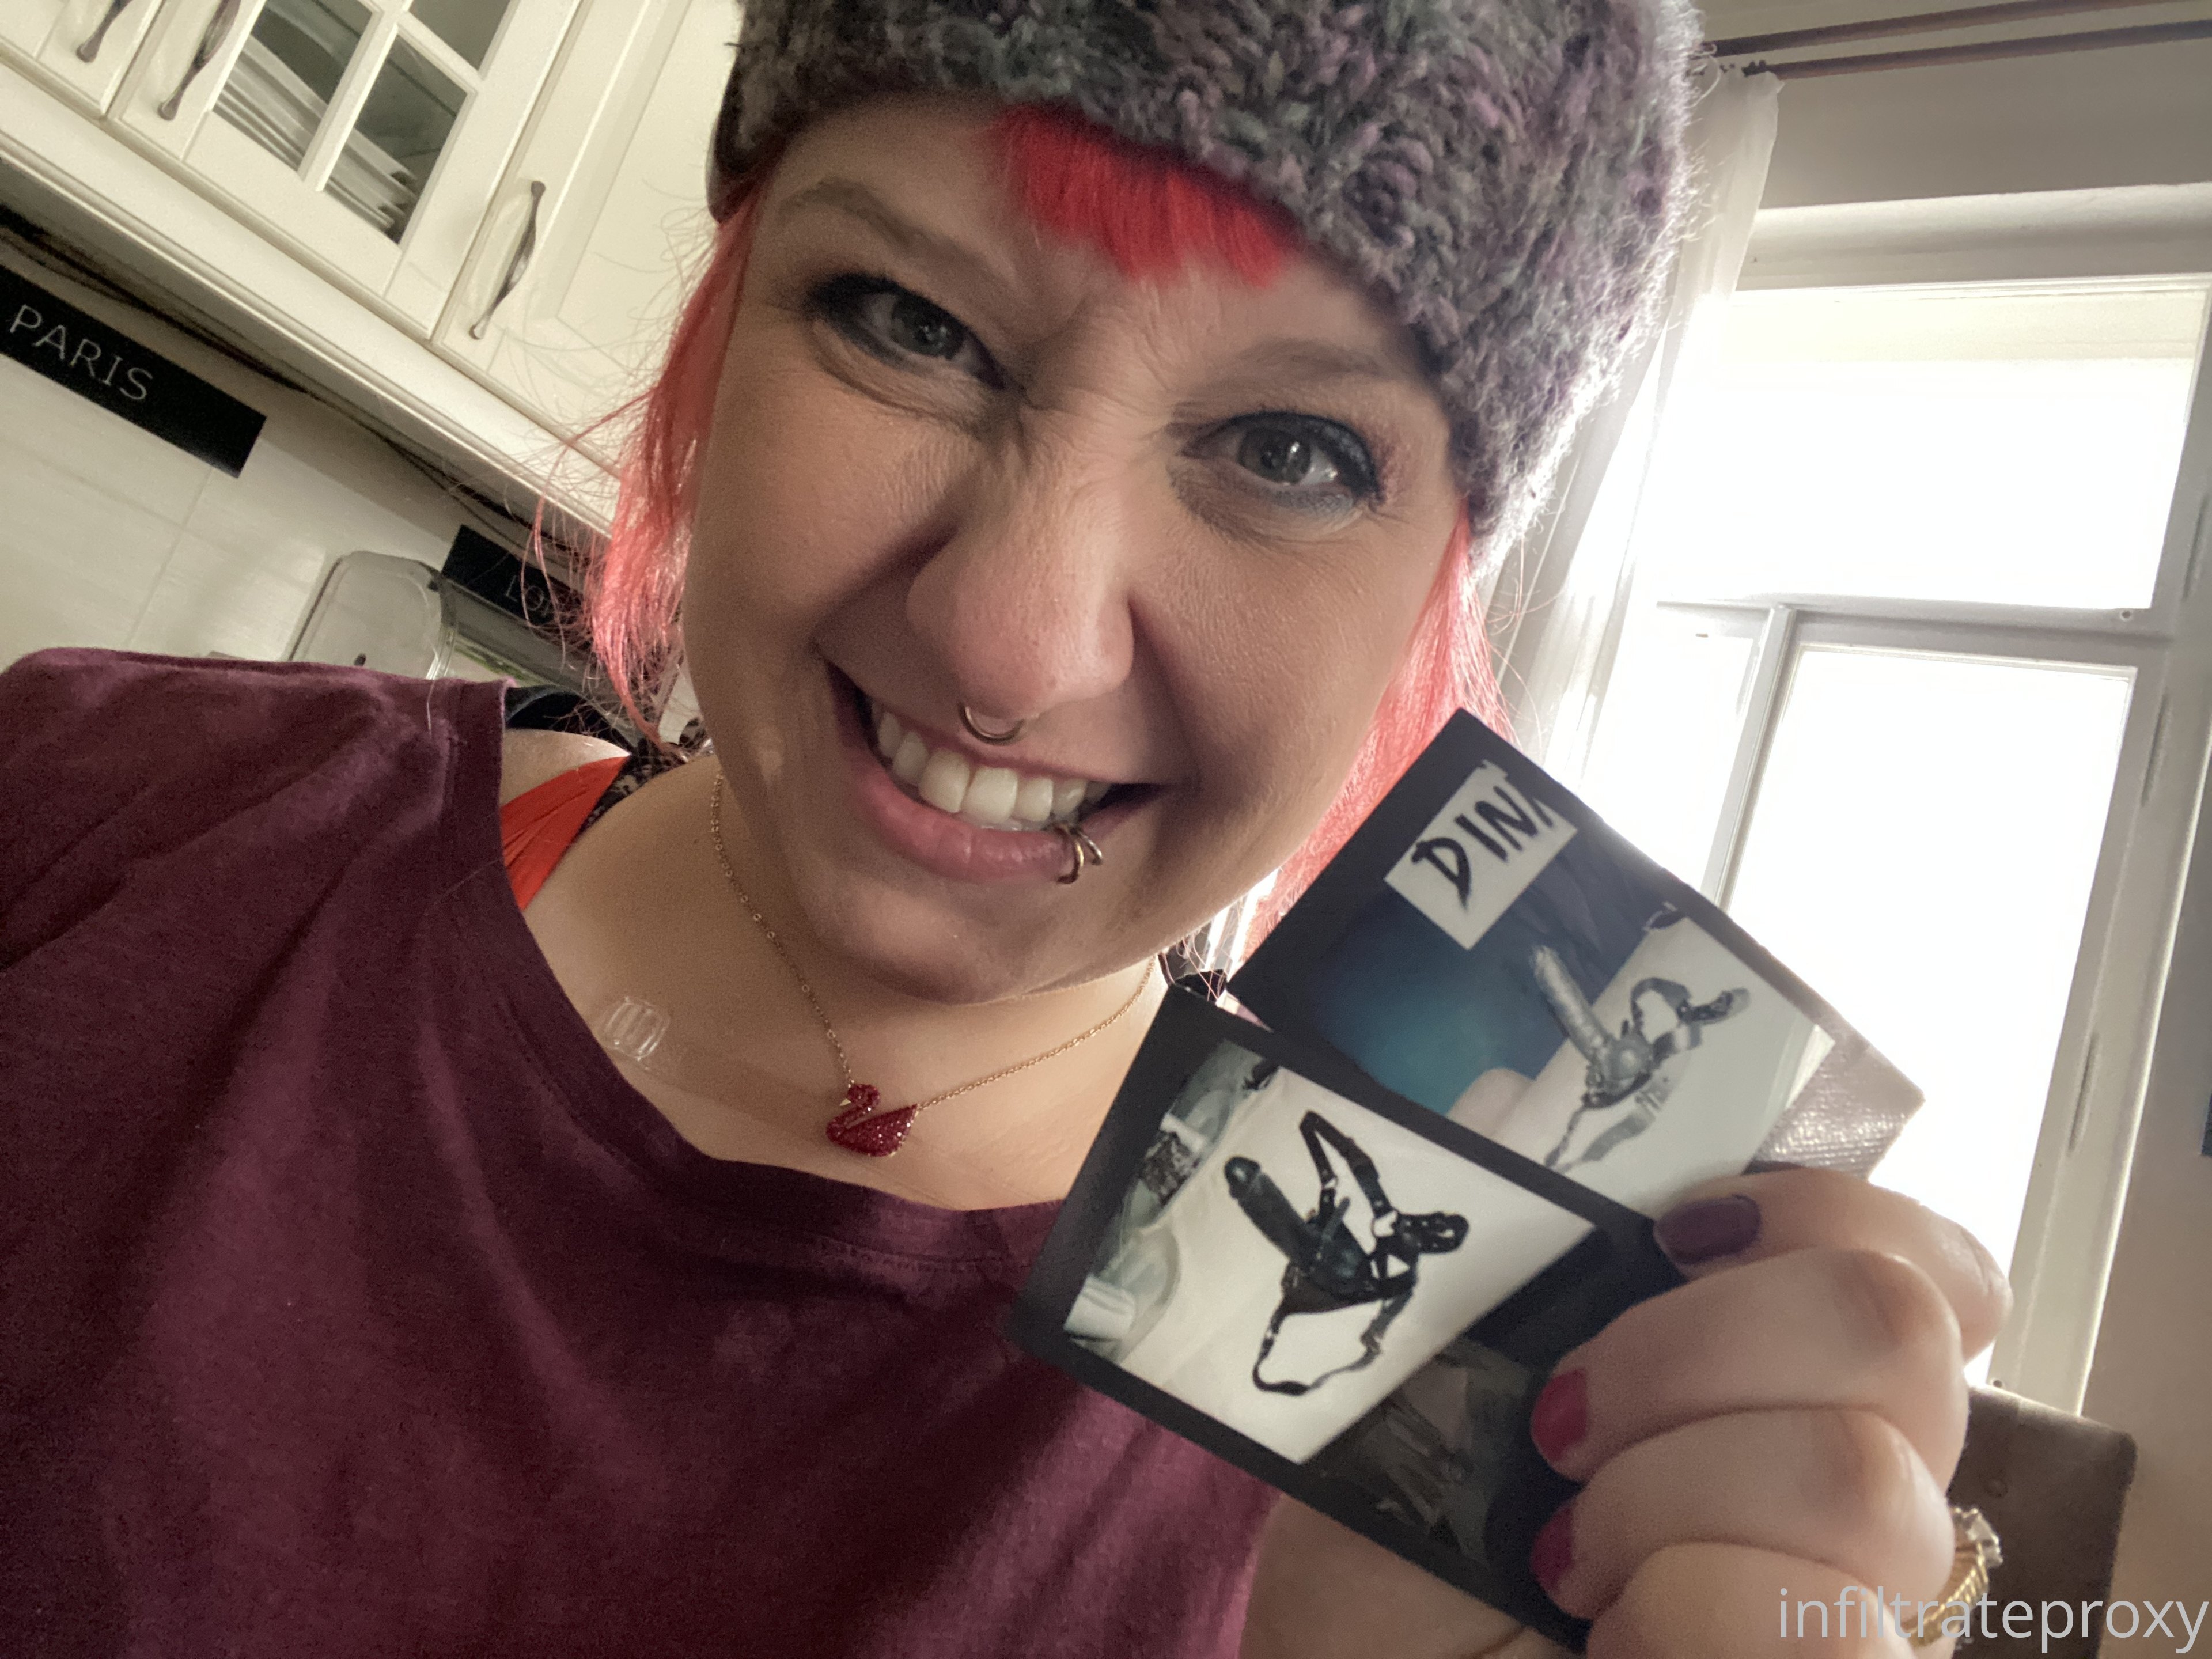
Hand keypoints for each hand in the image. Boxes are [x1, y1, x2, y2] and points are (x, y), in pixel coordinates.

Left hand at [1241, 1168, 2010, 1658]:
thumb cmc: (1401, 1542)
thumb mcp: (1423, 1363)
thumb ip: (1493, 1222)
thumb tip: (1519, 1080)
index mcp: (1780, 1371)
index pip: (1926, 1257)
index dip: (1822, 1208)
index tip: (1671, 1233)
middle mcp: (1856, 1472)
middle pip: (1899, 1327)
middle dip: (1695, 1351)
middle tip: (1563, 1423)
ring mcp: (1863, 1596)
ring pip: (1864, 1483)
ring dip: (1663, 1501)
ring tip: (1566, 1555)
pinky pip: (1823, 1635)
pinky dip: (1681, 1619)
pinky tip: (1617, 1636)